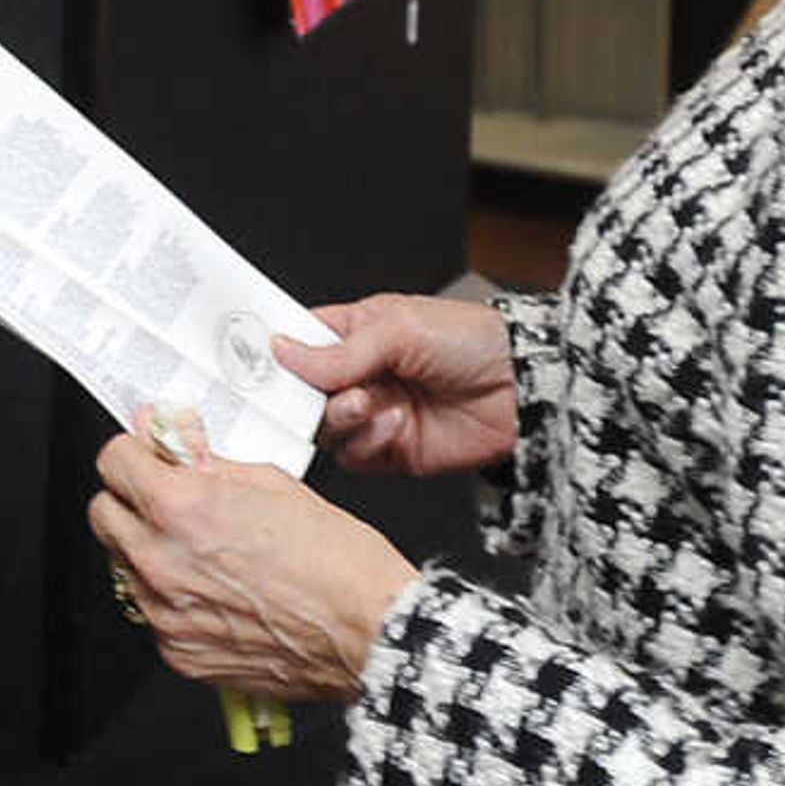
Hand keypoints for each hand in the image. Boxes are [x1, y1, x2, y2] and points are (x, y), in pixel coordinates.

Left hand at [89, 425, 416, 703]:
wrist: (370, 634)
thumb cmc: (337, 562)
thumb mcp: (272, 482)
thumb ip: (208, 462)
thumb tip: (174, 437)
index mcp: (181, 508)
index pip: (113, 461)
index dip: (134, 452)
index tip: (149, 456)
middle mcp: (162, 562)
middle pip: (103, 513)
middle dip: (130, 498)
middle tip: (168, 499)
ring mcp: (165, 614)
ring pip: (123, 566)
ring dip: (149, 550)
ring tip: (204, 552)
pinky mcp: (178, 653)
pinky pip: (152, 614)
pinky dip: (172, 599)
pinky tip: (216, 592)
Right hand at [273, 293, 516, 477]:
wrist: (524, 388)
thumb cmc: (472, 340)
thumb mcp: (399, 329)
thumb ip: (338, 351)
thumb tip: (283, 352)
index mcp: (356, 331)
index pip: (299, 342)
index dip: (277, 354)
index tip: (261, 363)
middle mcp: (360, 374)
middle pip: (302, 393)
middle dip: (308, 395)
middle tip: (323, 390)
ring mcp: (374, 414)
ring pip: (324, 428)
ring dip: (341, 417)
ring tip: (369, 401)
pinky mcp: (392, 451)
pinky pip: (354, 457)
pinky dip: (367, 442)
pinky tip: (396, 422)